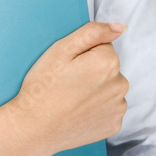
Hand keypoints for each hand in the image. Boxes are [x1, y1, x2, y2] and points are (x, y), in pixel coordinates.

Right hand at [0, 21, 128, 155]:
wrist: (34, 128)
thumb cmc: (44, 87)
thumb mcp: (61, 49)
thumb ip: (93, 32)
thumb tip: (121, 27)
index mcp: (108, 62)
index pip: (104, 47)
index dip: (84, 54)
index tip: (69, 67)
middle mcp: (120, 84)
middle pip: (110, 67)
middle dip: (93, 70)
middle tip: (69, 83)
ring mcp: (118, 107)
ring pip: (110, 88)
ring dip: (97, 89)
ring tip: (72, 98)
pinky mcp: (114, 125)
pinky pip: (110, 108)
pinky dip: (98, 108)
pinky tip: (79, 112)